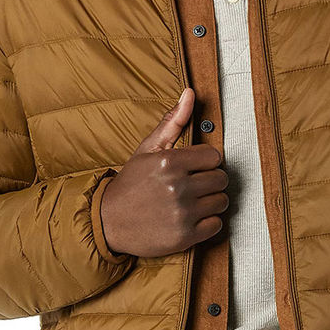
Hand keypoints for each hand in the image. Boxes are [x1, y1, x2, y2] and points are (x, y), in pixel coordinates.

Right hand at [99, 87, 229, 257]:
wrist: (108, 221)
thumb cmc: (131, 183)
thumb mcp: (147, 149)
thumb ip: (172, 122)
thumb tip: (190, 93)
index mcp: (170, 161)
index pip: (215, 157)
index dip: (205, 163)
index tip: (194, 168)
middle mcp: (178, 187)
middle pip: (221, 180)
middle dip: (209, 181)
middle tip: (192, 185)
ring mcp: (182, 213)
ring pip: (221, 202)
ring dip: (210, 202)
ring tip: (191, 201)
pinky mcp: (185, 236)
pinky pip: (216, 225)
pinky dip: (208, 222)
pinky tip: (191, 218)